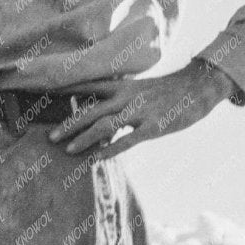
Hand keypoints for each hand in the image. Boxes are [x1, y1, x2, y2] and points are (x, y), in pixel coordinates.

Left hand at [48, 60, 236, 156]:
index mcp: (123, 86)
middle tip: (51, 137)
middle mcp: (127, 97)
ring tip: (68, 149)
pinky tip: (96, 158)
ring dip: (84, 137)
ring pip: (104, 125)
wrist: (198, 87)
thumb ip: (122, 98)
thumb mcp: (142, 88)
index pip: (88, 85)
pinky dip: (110, 149)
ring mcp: (140, 112)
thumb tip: (104, 111)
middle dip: (69, 124)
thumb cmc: (169, 91)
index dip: (67, 90)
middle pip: (91, 110)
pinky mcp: (153, 127)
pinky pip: (127, 140)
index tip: (46, 94)